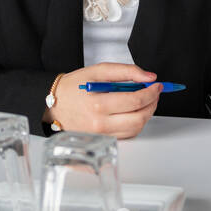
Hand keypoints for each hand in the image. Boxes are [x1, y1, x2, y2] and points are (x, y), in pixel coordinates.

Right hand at [44, 63, 161, 139]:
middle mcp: (100, 123)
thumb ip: (125, 71)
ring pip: (136, 128)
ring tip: (145, 101)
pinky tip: (133, 111)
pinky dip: (136, 122)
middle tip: (154, 93)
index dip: (151, 92)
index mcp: (98, 104)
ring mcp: (102, 134)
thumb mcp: (98, 70)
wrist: (55, 104)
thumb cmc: (73, 87)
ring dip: (146, 114)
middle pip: (139, 118)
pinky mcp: (103, 139)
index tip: (156, 85)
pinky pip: (127, 134)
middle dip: (152, 104)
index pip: (135, 100)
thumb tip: (148, 76)